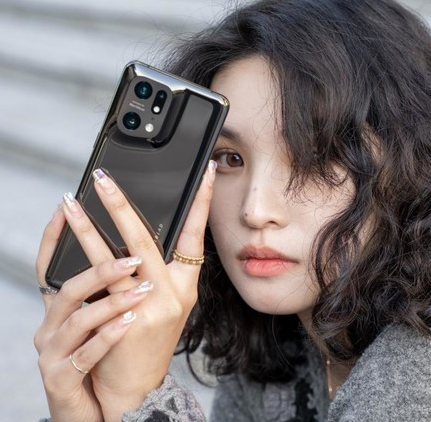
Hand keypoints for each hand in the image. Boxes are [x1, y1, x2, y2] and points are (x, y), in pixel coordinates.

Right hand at [35, 205, 152, 421]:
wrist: (106, 405)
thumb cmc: (110, 355)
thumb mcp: (106, 317)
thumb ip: (113, 288)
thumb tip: (138, 249)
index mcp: (64, 309)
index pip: (51, 265)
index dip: (55, 235)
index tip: (69, 203)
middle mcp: (52, 326)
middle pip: (68, 282)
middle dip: (89, 244)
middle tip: (119, 220)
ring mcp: (54, 353)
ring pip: (77, 316)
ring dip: (109, 295)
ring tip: (138, 278)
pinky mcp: (61, 378)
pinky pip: (85, 353)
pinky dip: (108, 333)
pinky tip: (129, 320)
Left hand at [89, 165, 215, 420]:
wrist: (138, 385)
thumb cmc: (149, 340)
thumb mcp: (165, 303)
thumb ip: (159, 271)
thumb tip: (137, 238)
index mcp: (186, 285)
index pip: (195, 235)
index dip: (202, 203)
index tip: (204, 174)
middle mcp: (175, 291)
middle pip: (149, 238)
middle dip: (124, 205)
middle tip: (105, 180)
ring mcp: (154, 305)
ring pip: (120, 255)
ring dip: (92, 226)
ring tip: (73, 203)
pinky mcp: (131, 318)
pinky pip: (105, 280)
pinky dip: (87, 257)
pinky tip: (69, 240)